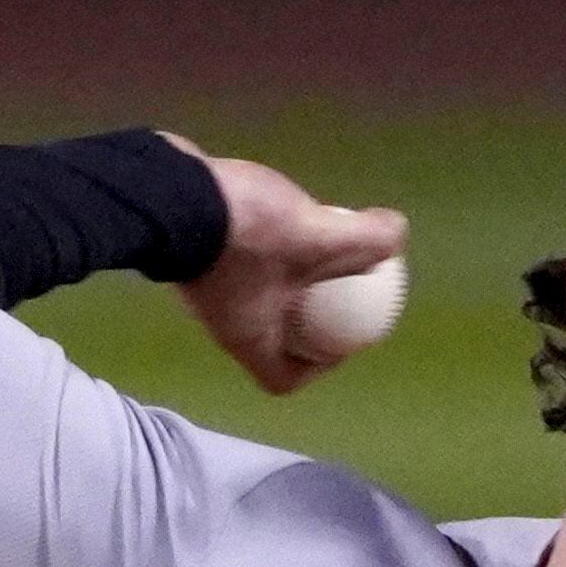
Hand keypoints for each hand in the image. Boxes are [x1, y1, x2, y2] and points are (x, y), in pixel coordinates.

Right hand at [161, 132, 405, 394]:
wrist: (167, 188)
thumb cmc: (243, 231)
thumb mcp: (319, 236)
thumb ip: (367, 241)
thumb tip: (398, 236)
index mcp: (250, 339)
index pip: (283, 378)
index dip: (319, 366)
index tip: (342, 336)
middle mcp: (225, 323)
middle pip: (275, 335)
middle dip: (310, 316)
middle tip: (340, 281)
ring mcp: (206, 289)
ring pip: (258, 296)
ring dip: (288, 278)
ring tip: (316, 241)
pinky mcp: (198, 253)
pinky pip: (241, 263)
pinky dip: (266, 248)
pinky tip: (284, 213)